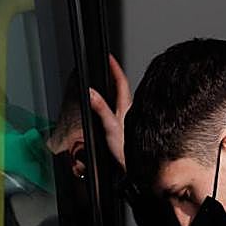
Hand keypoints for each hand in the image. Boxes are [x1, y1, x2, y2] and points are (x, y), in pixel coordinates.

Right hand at [89, 53, 130, 172]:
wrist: (134, 168)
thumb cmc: (125, 151)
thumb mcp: (110, 127)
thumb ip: (100, 109)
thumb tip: (91, 93)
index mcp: (126, 107)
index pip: (120, 81)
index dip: (114, 68)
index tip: (109, 57)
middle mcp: (128, 111)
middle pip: (120, 88)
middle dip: (113, 75)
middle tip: (107, 65)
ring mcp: (127, 119)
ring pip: (120, 99)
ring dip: (113, 89)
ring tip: (106, 81)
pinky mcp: (124, 128)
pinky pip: (117, 110)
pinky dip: (112, 103)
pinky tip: (108, 107)